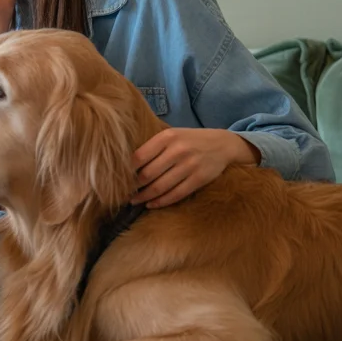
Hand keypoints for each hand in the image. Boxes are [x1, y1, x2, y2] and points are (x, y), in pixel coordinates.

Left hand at [131, 129, 260, 207]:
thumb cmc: (189, 140)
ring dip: (143, 197)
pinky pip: (175, 194)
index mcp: (167, 137)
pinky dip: (160, 202)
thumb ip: (152, 147)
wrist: (223, 144)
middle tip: (123, 193)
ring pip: (160, 187)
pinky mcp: (200, 179)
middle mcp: (178, 150)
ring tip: (134, 201)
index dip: (126, 171)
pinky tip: (150, 204)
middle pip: (147, 174)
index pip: (139, 157)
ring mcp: (190, 165)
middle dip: (133, 187)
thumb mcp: (171, 136)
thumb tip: (126, 166)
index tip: (118, 179)